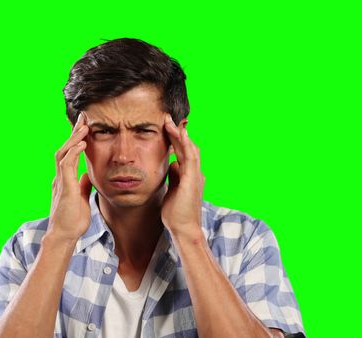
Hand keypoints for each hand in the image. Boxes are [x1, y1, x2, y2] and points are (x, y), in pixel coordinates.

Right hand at [48, 112, 92, 241]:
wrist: (64, 235)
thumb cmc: (72, 219)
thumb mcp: (81, 197)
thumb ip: (83, 184)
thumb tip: (88, 174)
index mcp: (64, 178)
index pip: (70, 153)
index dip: (76, 139)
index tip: (85, 126)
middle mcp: (60, 177)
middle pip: (65, 148)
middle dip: (74, 132)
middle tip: (84, 117)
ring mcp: (60, 181)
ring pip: (63, 153)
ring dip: (74, 139)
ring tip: (84, 126)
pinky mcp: (64, 187)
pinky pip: (67, 165)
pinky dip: (73, 153)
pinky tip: (82, 144)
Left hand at [161, 114, 204, 239]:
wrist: (183, 229)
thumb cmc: (177, 213)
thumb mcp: (173, 189)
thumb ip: (174, 176)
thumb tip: (172, 164)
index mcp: (189, 175)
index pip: (183, 151)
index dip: (175, 139)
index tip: (166, 126)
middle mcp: (195, 173)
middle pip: (187, 146)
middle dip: (178, 132)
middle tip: (167, 118)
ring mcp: (195, 175)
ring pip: (189, 149)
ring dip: (180, 134)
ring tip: (170, 121)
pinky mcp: (192, 180)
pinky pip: (189, 157)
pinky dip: (185, 144)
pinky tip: (179, 134)